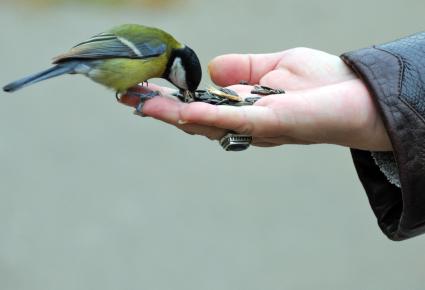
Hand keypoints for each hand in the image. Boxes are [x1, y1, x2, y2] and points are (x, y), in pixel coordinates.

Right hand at [120, 48, 391, 150]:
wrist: (359, 95)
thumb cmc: (321, 82)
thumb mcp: (275, 65)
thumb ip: (243, 69)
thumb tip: (212, 68)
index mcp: (241, 107)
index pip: (197, 103)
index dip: (168, 96)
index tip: (140, 86)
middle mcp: (241, 122)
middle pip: (192, 117)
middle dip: (158, 107)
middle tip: (125, 95)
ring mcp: (253, 126)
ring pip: (204, 123)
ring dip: (171, 113)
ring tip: (140, 102)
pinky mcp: (269, 124)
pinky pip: (231, 122)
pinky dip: (205, 116)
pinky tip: (181, 110)